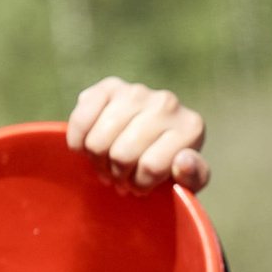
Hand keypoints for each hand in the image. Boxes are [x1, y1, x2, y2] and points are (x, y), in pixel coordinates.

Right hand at [66, 78, 208, 192]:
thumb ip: (193, 177)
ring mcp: (137, 91)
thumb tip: (183, 161)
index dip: (140, 185)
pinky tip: (89, 147)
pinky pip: (80, 121)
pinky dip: (78, 142)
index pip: (150, 168)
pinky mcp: (110, 86)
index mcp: (191, 128)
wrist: (152, 141)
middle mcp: (167, 103)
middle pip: (122, 155)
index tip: (143, 184)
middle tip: (122, 175)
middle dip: (118, 175)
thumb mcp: (187, 182)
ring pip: (98, 142)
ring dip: (99, 161)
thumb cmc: (168, 168)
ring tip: (109, 162)